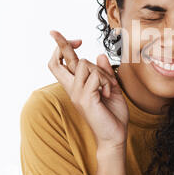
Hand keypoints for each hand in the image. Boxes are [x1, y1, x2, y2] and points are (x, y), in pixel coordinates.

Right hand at [48, 30, 128, 151]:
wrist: (115, 136)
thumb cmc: (113, 115)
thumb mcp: (111, 88)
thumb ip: (105, 72)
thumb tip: (100, 55)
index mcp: (76, 87)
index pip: (60, 64)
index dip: (63, 48)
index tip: (76, 40)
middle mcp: (72, 89)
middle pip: (57, 62)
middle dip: (61, 44)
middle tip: (73, 38)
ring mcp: (77, 94)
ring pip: (85, 64)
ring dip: (101, 71)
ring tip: (108, 87)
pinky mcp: (85, 99)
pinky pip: (95, 77)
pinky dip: (106, 81)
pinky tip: (108, 94)